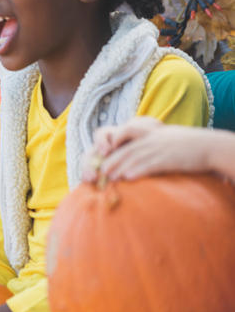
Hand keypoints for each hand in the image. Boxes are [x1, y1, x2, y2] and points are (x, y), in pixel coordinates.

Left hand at [84, 119, 215, 181]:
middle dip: (112, 160)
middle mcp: (152, 139)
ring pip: (134, 157)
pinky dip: (138, 171)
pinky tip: (128, 178)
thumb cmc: (190, 145)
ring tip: (109, 177)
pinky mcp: (169, 158)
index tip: (104, 156)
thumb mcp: (168, 139)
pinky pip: (150, 165)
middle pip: (126, 149)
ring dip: (120, 168)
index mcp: (150, 133)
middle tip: (100, 171)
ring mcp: (159, 148)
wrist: (211, 145)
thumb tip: (144, 155)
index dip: (113, 148)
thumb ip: (154, 144)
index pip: (126, 138)